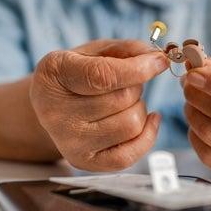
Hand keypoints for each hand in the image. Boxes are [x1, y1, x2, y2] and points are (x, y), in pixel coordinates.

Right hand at [30, 39, 168, 170]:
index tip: (159, 62)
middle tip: (127, 81)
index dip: (138, 69)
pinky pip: (129, 155)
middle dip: (136, 85)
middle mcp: (55, 112)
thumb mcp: (95, 51)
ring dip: (139, 107)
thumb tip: (156, 58)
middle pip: (122, 99)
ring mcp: (68, 141)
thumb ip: (127, 49)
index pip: (103, 76)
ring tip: (125, 100)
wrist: (51, 104)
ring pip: (131, 124)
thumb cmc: (76, 72)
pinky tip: (146, 119)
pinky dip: (147, 134)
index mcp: (54, 74)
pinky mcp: (82, 161)